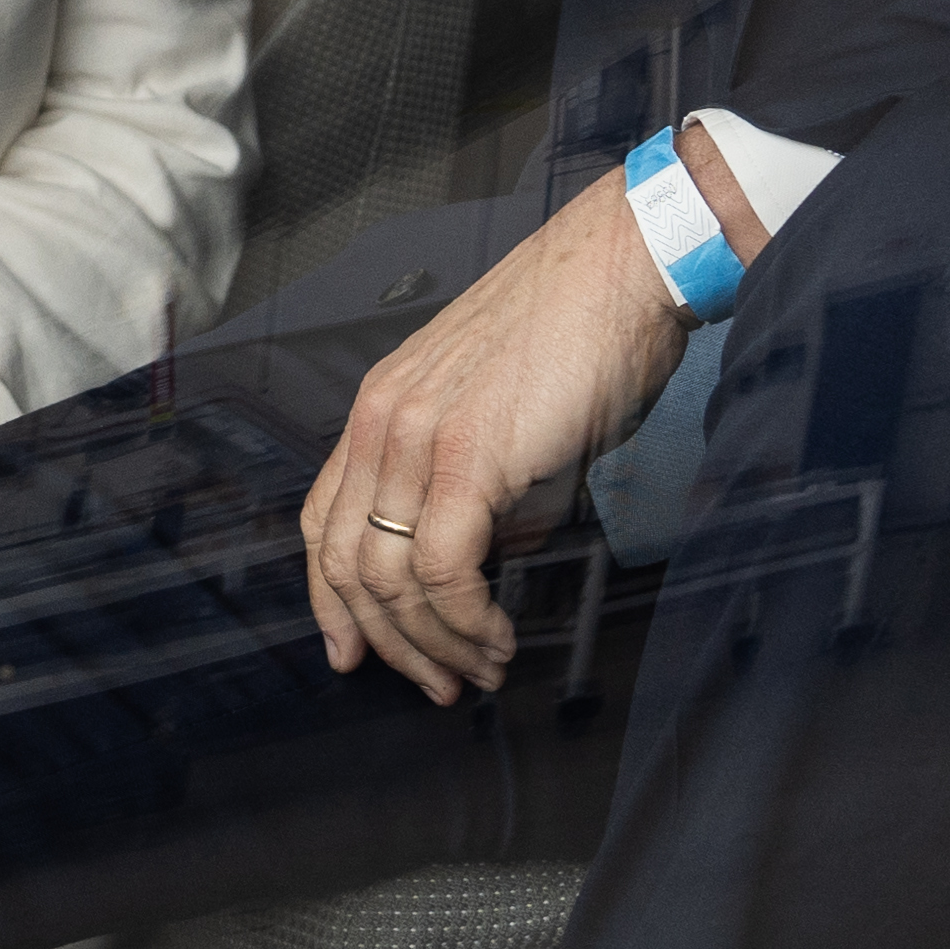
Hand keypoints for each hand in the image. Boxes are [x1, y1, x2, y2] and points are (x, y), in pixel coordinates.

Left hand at [302, 174, 697, 703]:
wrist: (629, 265)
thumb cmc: (586, 327)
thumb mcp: (509, 413)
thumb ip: (485, 484)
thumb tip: (497, 548)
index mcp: (381, 404)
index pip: (320, 520)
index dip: (330, 599)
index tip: (353, 649)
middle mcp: (383, 419)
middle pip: (344, 562)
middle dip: (388, 642)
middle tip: (434, 683)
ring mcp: (417, 435)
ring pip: (390, 577)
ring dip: (436, 643)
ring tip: (480, 669)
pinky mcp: (467, 454)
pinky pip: (443, 568)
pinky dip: (466, 620)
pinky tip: (496, 636)